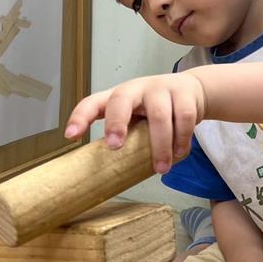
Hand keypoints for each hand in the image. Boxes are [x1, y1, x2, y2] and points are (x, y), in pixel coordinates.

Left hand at [63, 72, 207, 173]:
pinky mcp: (185, 93)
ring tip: (161, 168)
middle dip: (116, 122)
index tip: (70, 136)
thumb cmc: (155, 108)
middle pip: (121, 100)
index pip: (92, 103)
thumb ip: (124, 134)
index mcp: (118, 96)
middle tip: (114, 147)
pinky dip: (182, 139)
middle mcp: (136, 88)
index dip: (80, 117)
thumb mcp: (136, 116)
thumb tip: (108, 173)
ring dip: (160, 145)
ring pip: (159, 115)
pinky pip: (184, 117)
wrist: (191, 89)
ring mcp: (161, 88)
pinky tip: (180, 153)